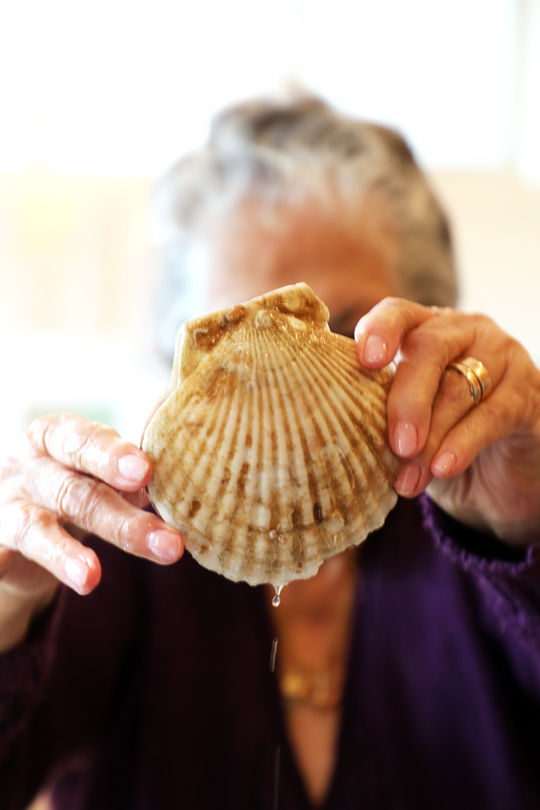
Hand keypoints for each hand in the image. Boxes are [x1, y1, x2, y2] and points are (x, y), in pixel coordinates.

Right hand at [0, 414, 182, 609]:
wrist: (10, 520)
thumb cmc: (69, 483)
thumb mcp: (95, 471)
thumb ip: (130, 475)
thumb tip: (189, 481)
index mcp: (56, 436)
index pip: (83, 439)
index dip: (113, 455)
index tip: (145, 472)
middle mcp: (27, 466)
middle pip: (75, 490)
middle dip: (121, 519)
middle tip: (168, 541)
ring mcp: (6, 505)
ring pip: (37, 528)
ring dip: (68, 554)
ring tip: (93, 577)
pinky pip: (1, 556)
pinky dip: (16, 567)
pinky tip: (60, 585)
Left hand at [355, 298, 539, 544]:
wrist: (500, 473)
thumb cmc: (438, 438)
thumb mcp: (403, 421)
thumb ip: (375, 410)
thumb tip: (329, 430)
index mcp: (423, 328)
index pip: (398, 313)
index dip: (380, 330)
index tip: (366, 361)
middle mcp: (464, 331)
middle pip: (429, 349)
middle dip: (406, 400)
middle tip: (395, 445)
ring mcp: (502, 356)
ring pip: (459, 387)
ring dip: (431, 438)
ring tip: (409, 480)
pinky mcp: (528, 393)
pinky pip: (493, 413)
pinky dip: (464, 443)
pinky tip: (444, 468)